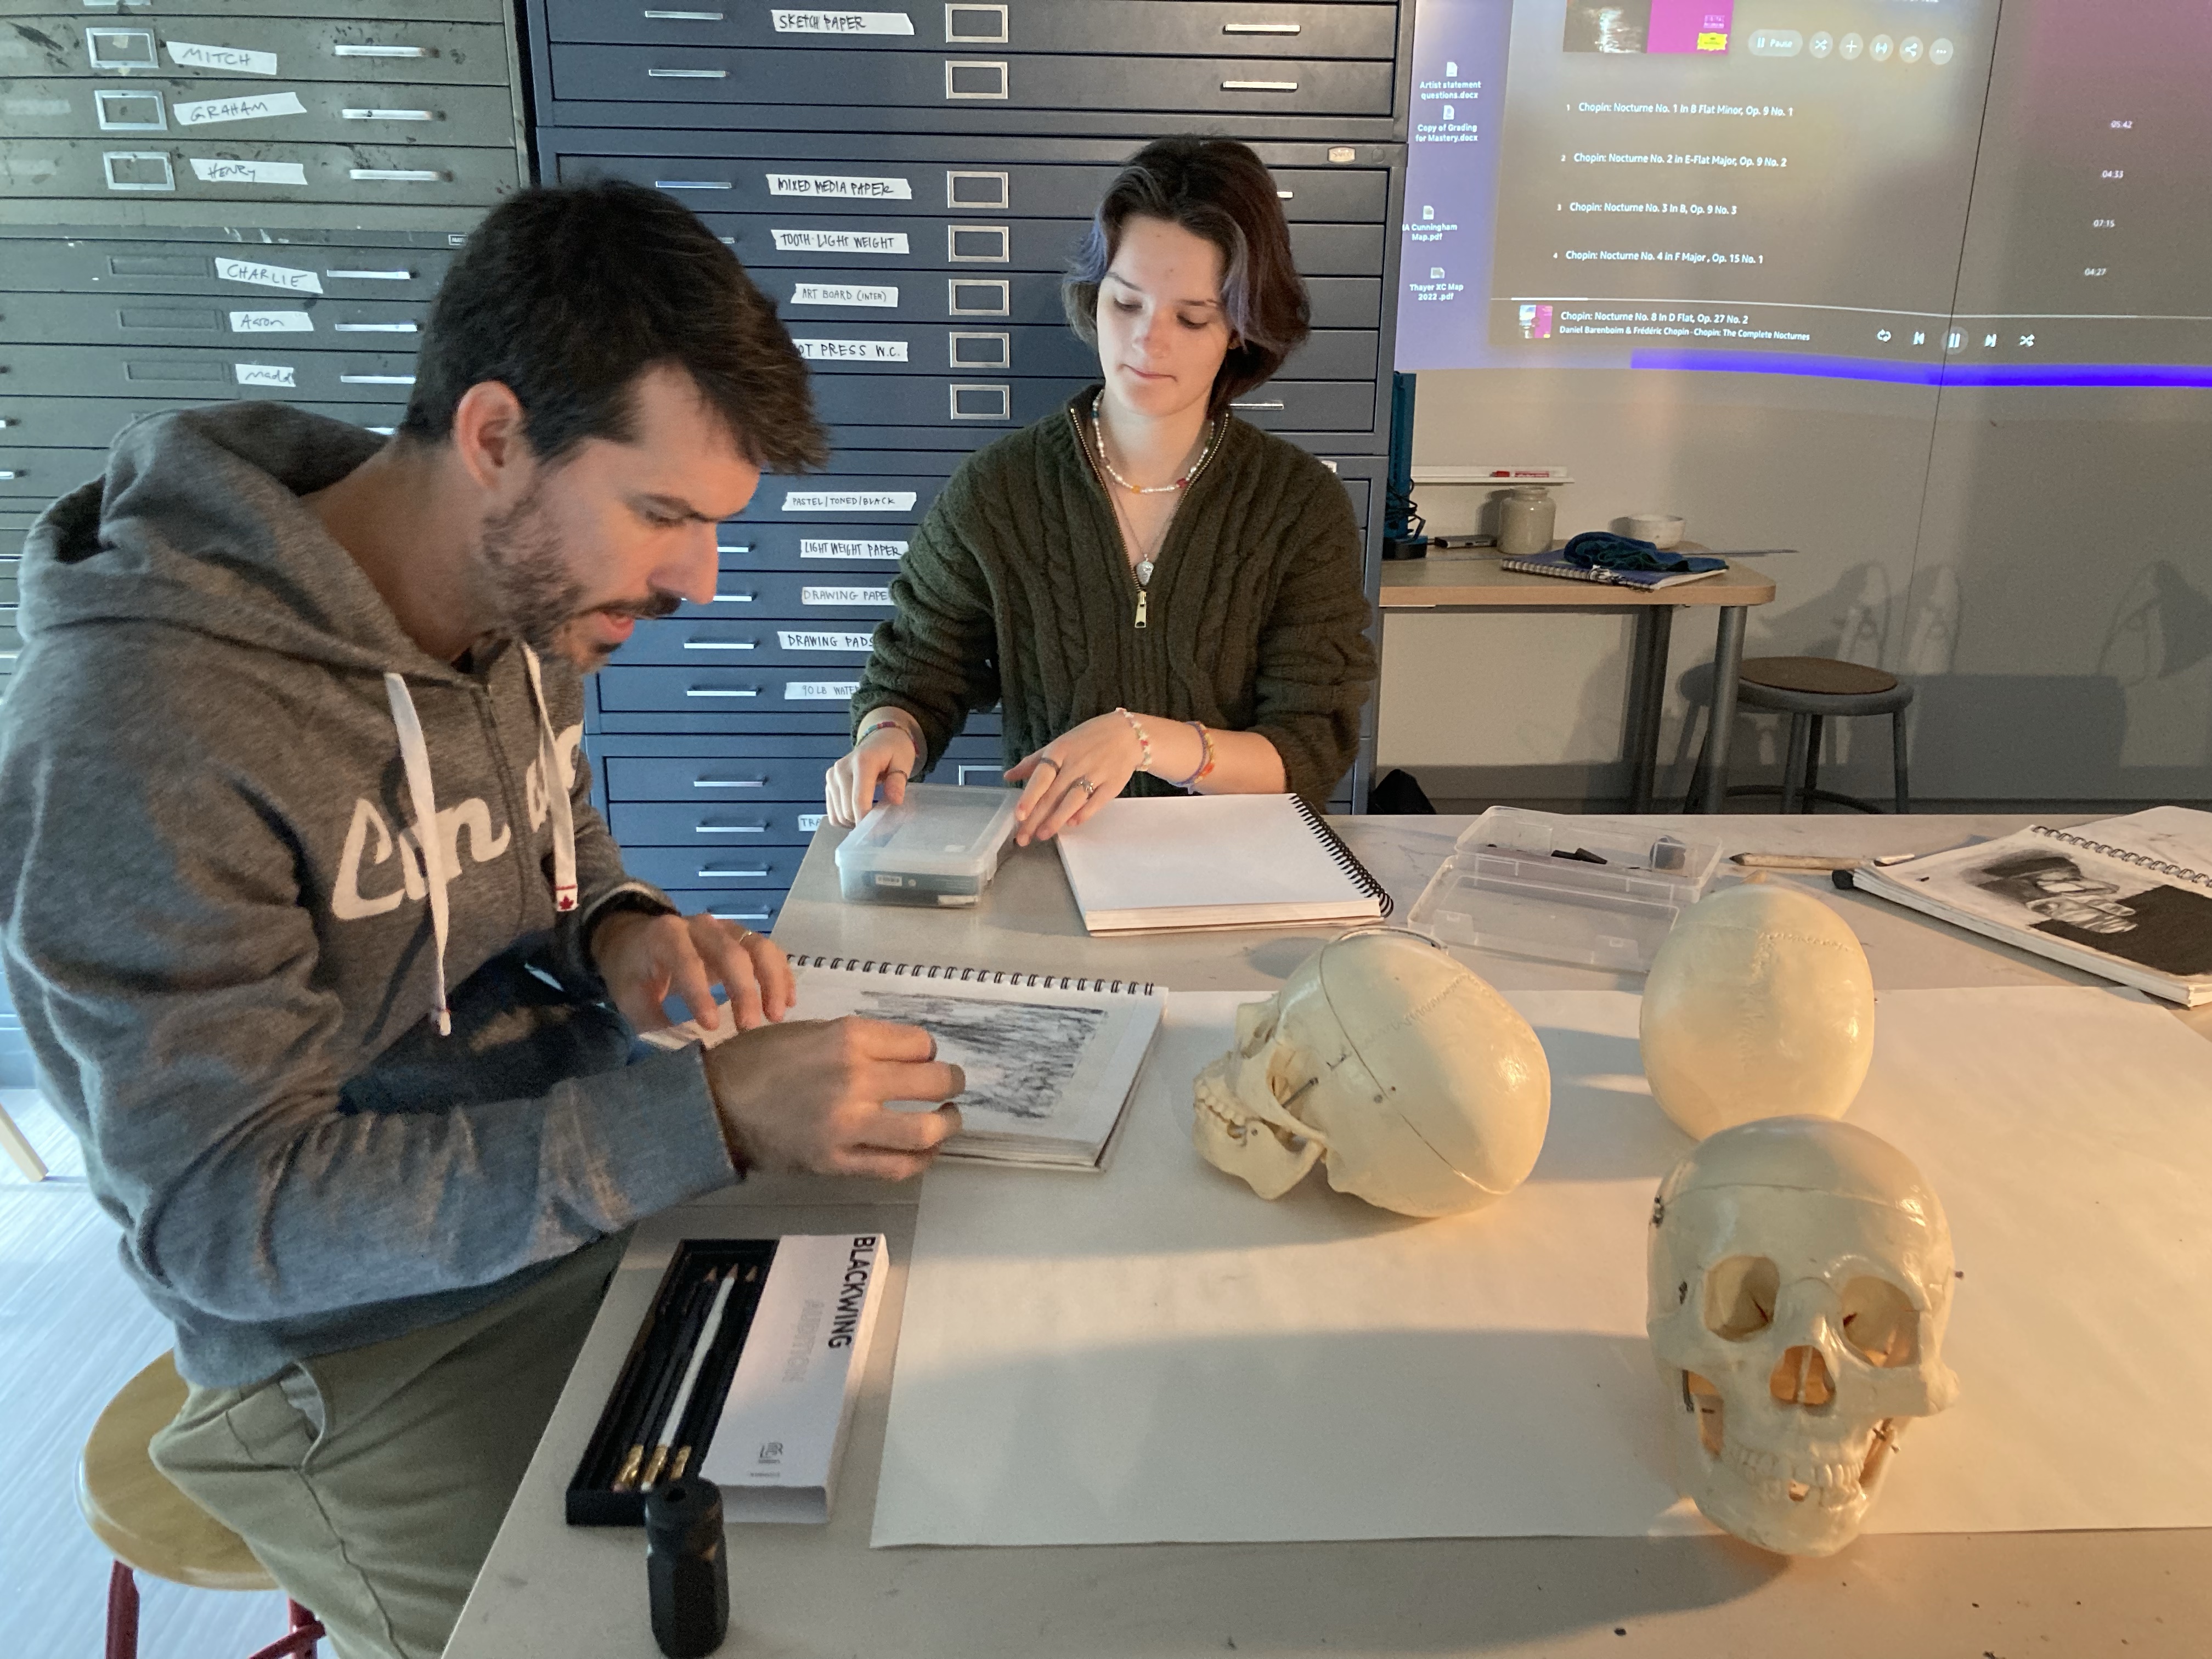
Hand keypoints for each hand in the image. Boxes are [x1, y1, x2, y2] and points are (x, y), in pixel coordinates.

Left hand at [592, 909, 794, 1032]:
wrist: (637, 940)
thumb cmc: (634, 971)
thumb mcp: (627, 994)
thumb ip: (651, 1016)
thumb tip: (685, 1042)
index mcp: (666, 935)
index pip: (687, 961)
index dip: (700, 993)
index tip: (711, 1027)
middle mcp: (701, 926)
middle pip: (731, 952)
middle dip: (744, 991)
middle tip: (749, 1027)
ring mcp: (726, 929)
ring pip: (759, 947)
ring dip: (772, 981)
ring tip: (776, 1015)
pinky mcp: (743, 938)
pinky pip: (770, 951)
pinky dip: (781, 975)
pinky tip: (788, 1002)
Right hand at [703, 1016, 965, 1178]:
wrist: (716, 1105)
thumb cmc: (760, 1062)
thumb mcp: (811, 1031)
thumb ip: (858, 1042)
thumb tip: (903, 1056)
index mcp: (849, 1038)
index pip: (920, 1044)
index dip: (928, 1051)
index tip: (923, 1058)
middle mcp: (855, 1079)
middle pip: (933, 1081)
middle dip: (951, 1082)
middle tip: (951, 1086)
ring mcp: (848, 1125)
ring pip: (924, 1130)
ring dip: (947, 1124)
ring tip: (949, 1119)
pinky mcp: (838, 1162)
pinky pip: (896, 1166)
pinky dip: (921, 1159)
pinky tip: (927, 1151)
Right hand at [825, 723, 918, 826]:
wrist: (881, 738)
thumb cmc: (895, 751)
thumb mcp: (904, 762)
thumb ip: (898, 781)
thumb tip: (894, 801)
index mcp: (862, 762)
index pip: (859, 800)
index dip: (867, 820)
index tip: (880, 831)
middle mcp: (841, 769)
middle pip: (847, 811)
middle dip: (864, 823)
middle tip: (881, 823)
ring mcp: (832, 776)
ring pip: (838, 815)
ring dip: (854, 823)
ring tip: (871, 816)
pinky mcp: (829, 782)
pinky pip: (832, 812)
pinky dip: (845, 819)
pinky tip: (859, 813)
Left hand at [1004, 711, 1142, 844]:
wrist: (1127, 733)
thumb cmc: (1087, 740)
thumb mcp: (1059, 744)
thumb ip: (1033, 762)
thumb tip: (1008, 776)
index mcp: (1059, 751)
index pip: (1041, 777)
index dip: (1029, 796)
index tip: (1019, 815)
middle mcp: (1076, 763)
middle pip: (1053, 795)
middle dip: (1036, 818)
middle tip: (1023, 838)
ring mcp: (1095, 774)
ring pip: (1073, 801)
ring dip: (1056, 820)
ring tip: (1043, 835)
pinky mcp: (1112, 784)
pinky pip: (1096, 802)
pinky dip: (1084, 813)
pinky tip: (1072, 824)